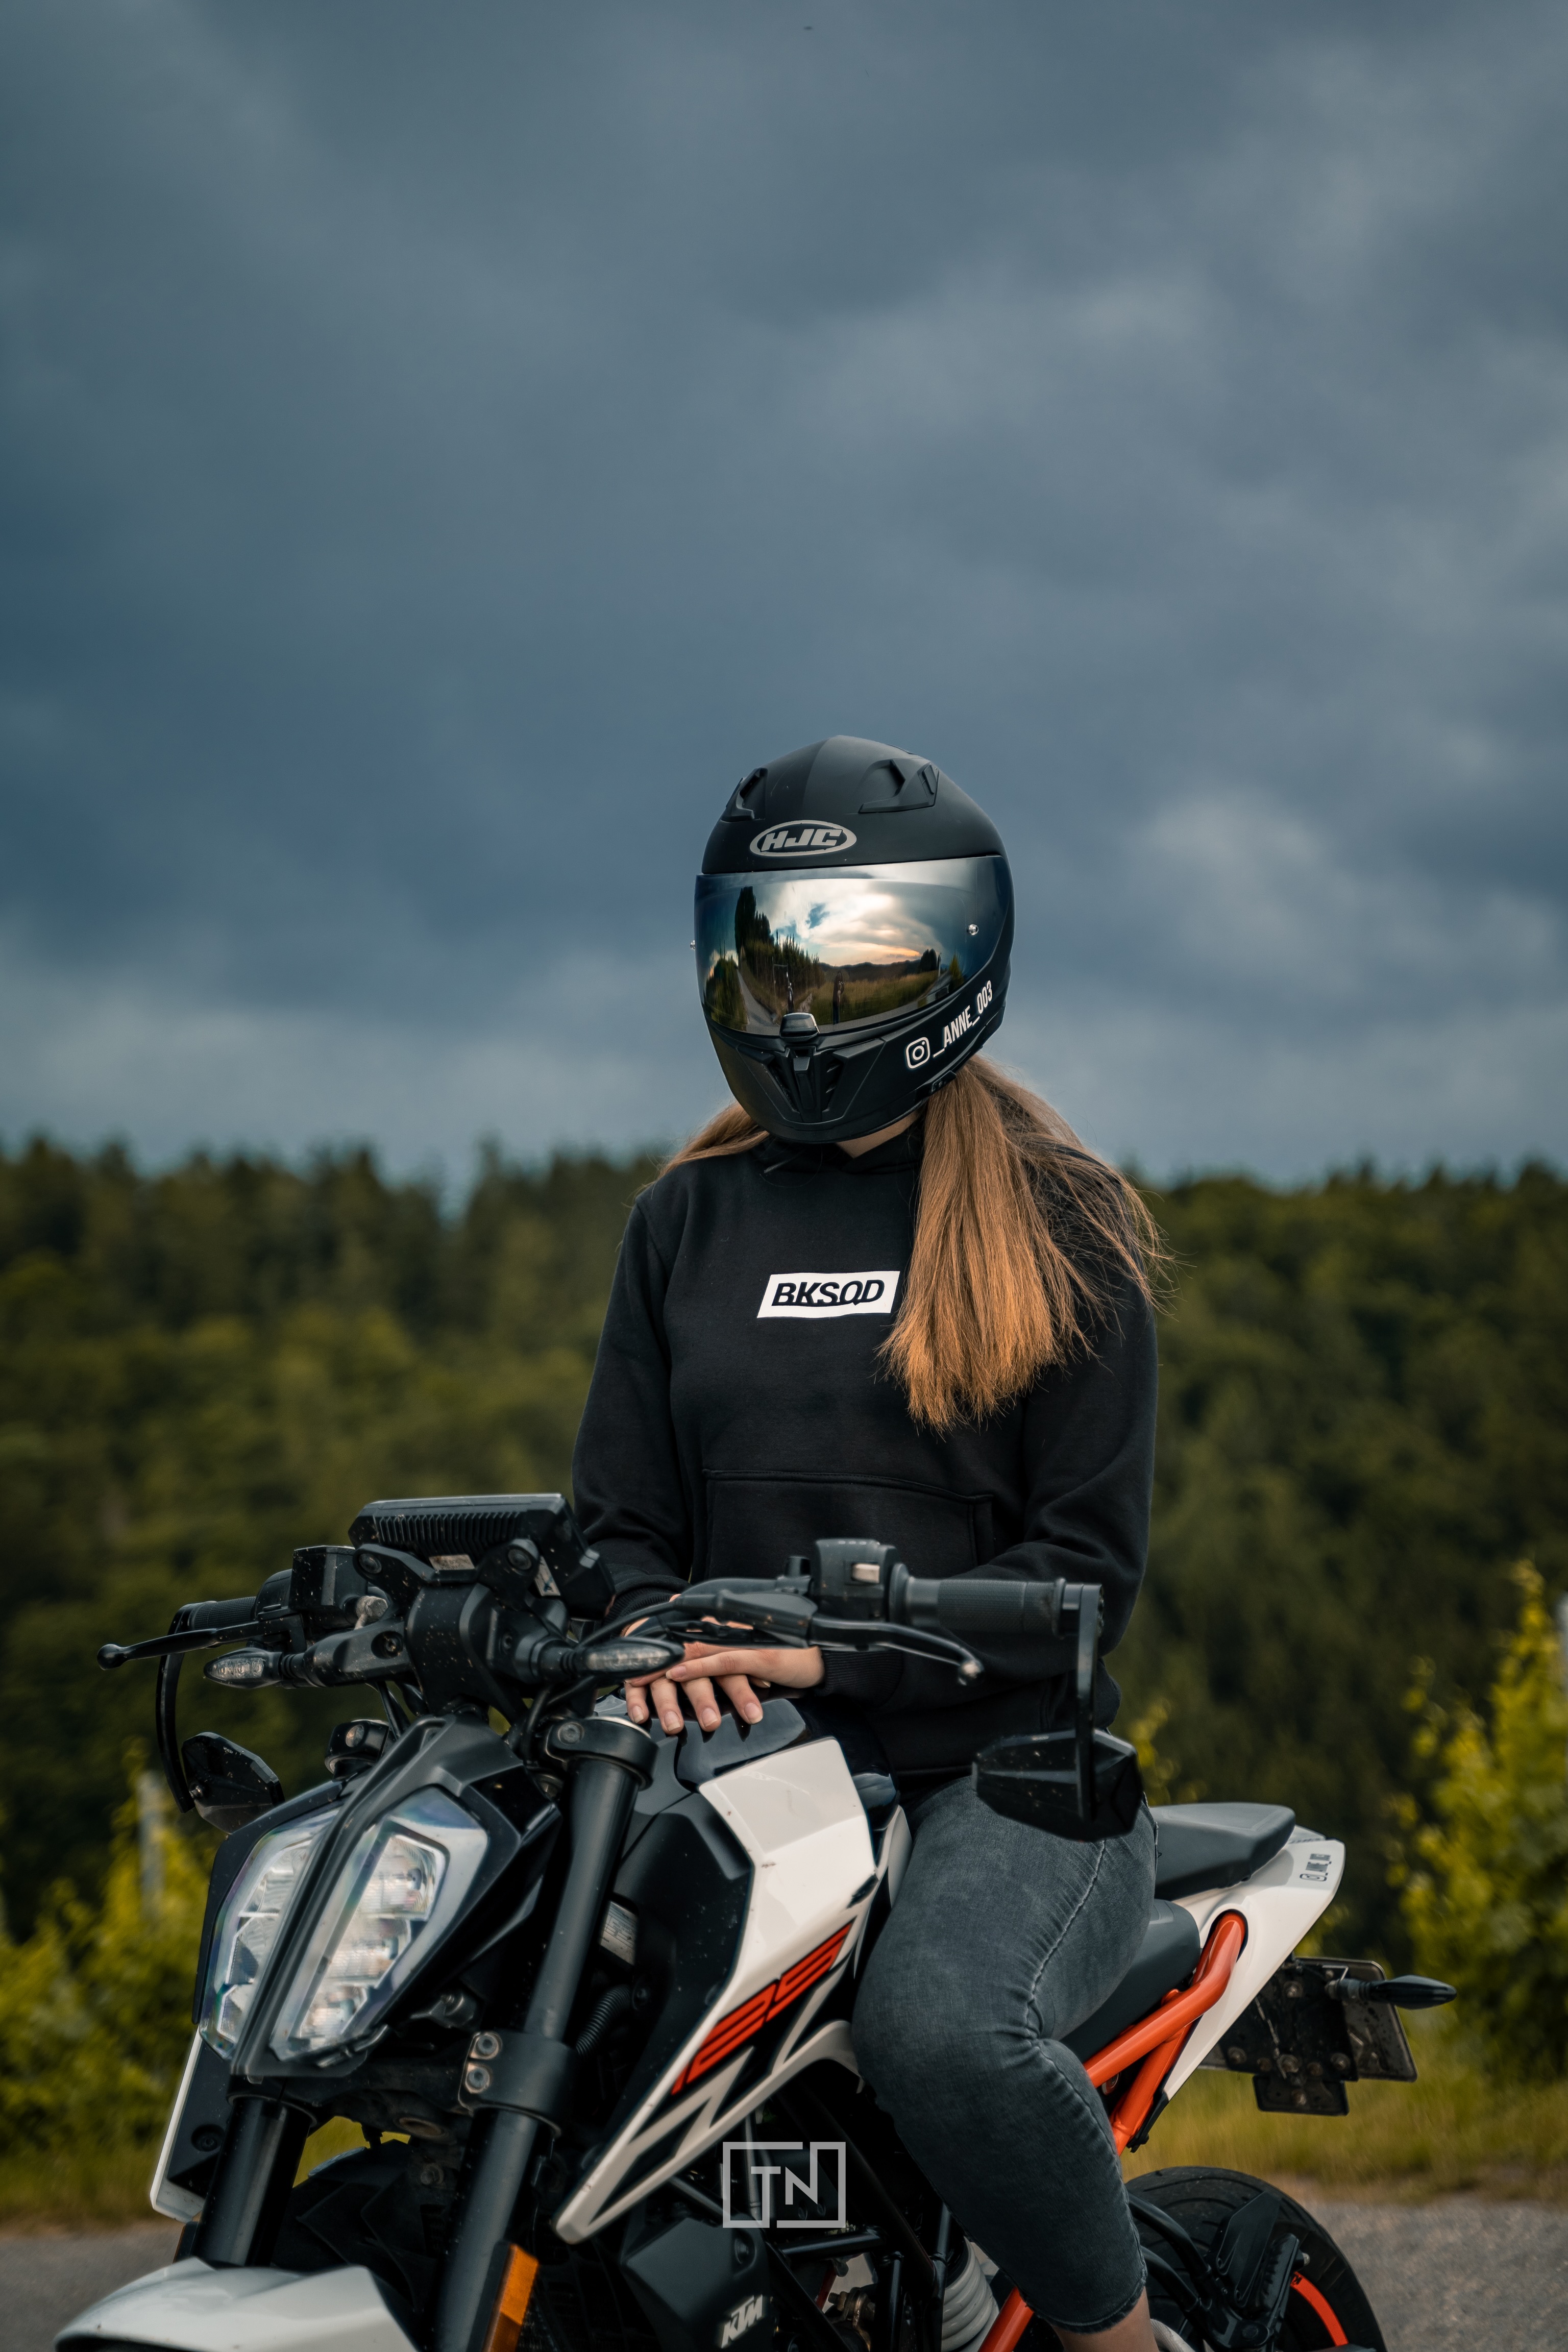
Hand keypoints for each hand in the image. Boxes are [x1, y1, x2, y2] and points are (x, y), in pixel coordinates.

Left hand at [623, 1618, 823, 1734]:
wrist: (827, 1657)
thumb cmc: (793, 1655)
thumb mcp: (755, 1654)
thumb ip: (729, 1652)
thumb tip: (707, 1661)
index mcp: (733, 1629)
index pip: (691, 1633)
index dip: (662, 1642)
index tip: (636, 1653)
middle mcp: (736, 1631)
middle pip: (687, 1639)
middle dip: (655, 1654)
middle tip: (627, 1666)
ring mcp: (746, 1642)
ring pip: (697, 1648)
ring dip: (665, 1661)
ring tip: (640, 1673)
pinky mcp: (758, 1657)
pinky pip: (720, 1661)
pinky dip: (695, 1666)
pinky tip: (675, 1673)